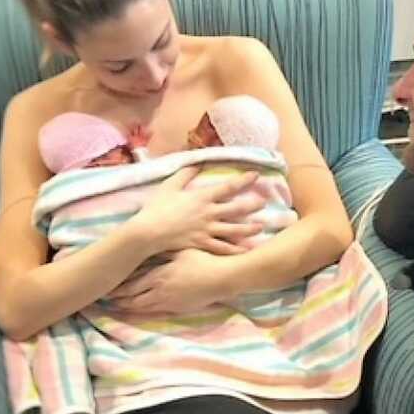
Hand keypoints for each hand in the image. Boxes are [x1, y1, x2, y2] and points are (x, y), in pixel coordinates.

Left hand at [110, 249, 228, 315]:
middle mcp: (160, 291)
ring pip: (142, 308)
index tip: (106, 288)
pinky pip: (155, 312)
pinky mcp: (177, 308)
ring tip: (116, 308)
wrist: (222, 278)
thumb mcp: (180, 251)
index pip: (132, 284)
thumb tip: (147, 248)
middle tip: (105, 300)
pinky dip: (143, 312)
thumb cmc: (203, 260)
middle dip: (118, 300)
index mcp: (159, 275)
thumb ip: (163, 252)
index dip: (118, 288)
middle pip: (133, 298)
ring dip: (128, 308)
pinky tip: (138, 311)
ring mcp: (168, 302)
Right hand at [129, 167, 262, 256]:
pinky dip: (235, 250)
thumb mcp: (170, 185)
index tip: (256, 175)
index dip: (243, 181)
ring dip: (249, 228)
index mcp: (202, 197)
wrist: (149, 232)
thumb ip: (185, 173)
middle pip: (236, 209)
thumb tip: (198, 162)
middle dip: (252, 205)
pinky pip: (222, 248)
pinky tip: (245, 251)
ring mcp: (206, 230)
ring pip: (233, 230)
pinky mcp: (202, 244)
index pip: (228, 187)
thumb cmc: (156, 207)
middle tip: (265, 203)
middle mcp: (208, 213)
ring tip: (261, 227)